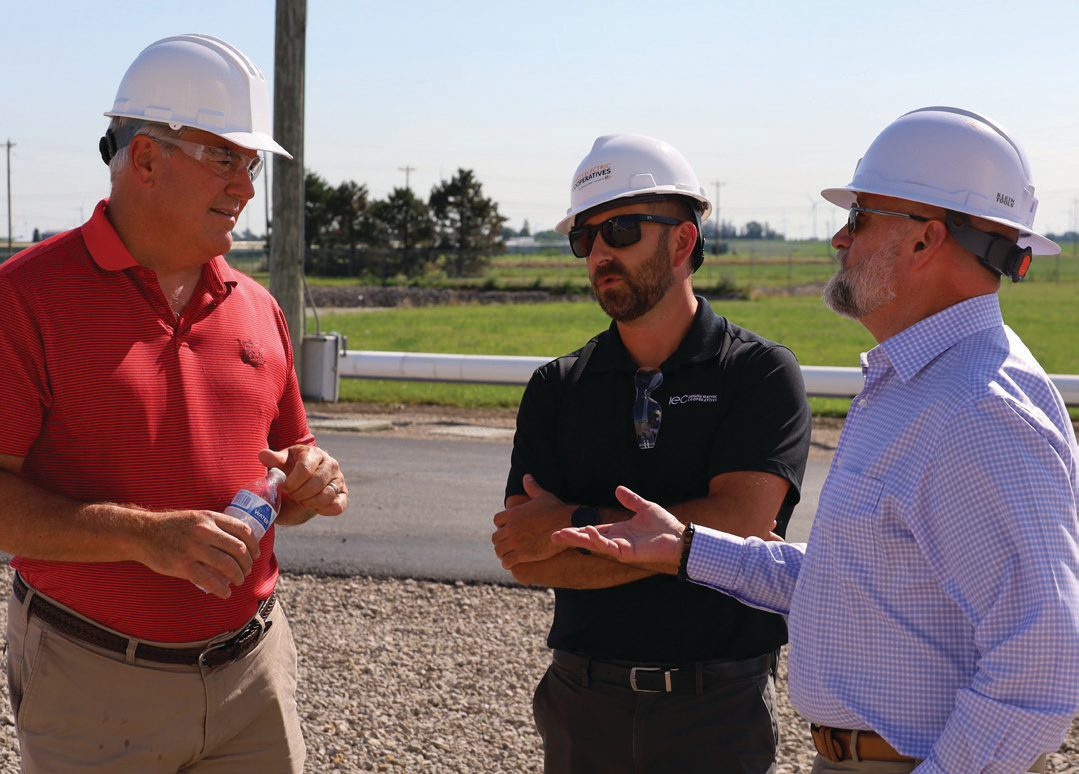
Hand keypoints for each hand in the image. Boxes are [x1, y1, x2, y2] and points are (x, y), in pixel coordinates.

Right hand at [134, 509, 261, 598]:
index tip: (256, 554)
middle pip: (238, 549)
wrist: (142, 533)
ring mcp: (194, 549)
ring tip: (239, 581)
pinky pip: (209, 580)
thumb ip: (215, 526)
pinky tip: (225, 593)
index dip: (254, 545)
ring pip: (227, 565)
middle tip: (246, 571)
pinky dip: (222, 589)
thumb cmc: (172, 527)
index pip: (243, 530)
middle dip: (247, 564)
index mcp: (210, 518)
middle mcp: (204, 531)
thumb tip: (238, 541)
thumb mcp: (196, 517)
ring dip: (238, 576)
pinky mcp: (183, 566)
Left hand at [259, 445, 346, 522]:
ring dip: (309, 502)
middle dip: (299, 494)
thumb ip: (273, 459)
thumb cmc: (291, 469)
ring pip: (326, 496)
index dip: (292, 483)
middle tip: (292, 495)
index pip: (305, 470)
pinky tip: (314, 507)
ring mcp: (339, 478)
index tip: (284, 487)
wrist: (304, 480)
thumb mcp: (282, 463)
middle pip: (315, 484)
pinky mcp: (343, 493)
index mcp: (314, 453)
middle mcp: (330, 463)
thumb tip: (262, 455)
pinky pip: (338, 506)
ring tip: (301, 500)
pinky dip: (324, 510)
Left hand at [492, 474, 571, 568]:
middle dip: (500, 541)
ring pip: (498, 550)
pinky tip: (511, 563)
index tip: (506, 529)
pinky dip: (507, 563)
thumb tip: (526, 476)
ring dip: (501, 553)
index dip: (500, 526)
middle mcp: (511, 527)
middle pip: (495, 537)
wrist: (566, 524)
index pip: (497, 520)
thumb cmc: (556, 509)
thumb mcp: (543, 496)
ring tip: (507, 555)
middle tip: (506, 544)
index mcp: (514, 513)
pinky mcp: (522, 554)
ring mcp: (516, 541)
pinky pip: (507, 561)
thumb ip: (532, 487)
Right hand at [551, 485, 684, 570]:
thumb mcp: (645, 507)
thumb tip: (617, 489)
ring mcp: (621, 548)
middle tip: (554, 536)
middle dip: (572, 538)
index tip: (563, 529)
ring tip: (563, 534)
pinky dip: (597, 540)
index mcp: (619, 531)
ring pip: (595, 544)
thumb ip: (631, 499)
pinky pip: (609, 546)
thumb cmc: (664, 525)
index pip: (594, 531)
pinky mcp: (628, 553)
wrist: (679, 537)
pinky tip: (588, 532)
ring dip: (579, 539)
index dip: (579, 530)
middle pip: (589, 539)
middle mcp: (617, 541)